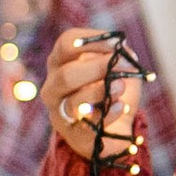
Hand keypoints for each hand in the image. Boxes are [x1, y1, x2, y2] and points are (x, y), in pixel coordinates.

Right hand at [40, 28, 143, 162]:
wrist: (116, 129)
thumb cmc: (112, 90)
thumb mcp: (117, 67)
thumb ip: (119, 54)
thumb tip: (122, 51)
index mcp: (60, 62)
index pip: (67, 43)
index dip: (92, 40)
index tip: (117, 44)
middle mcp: (53, 87)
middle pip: (66, 75)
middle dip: (97, 68)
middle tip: (121, 66)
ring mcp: (60, 112)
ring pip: (74, 102)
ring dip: (101, 92)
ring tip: (120, 86)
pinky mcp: (74, 135)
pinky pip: (89, 124)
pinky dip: (109, 113)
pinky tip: (121, 106)